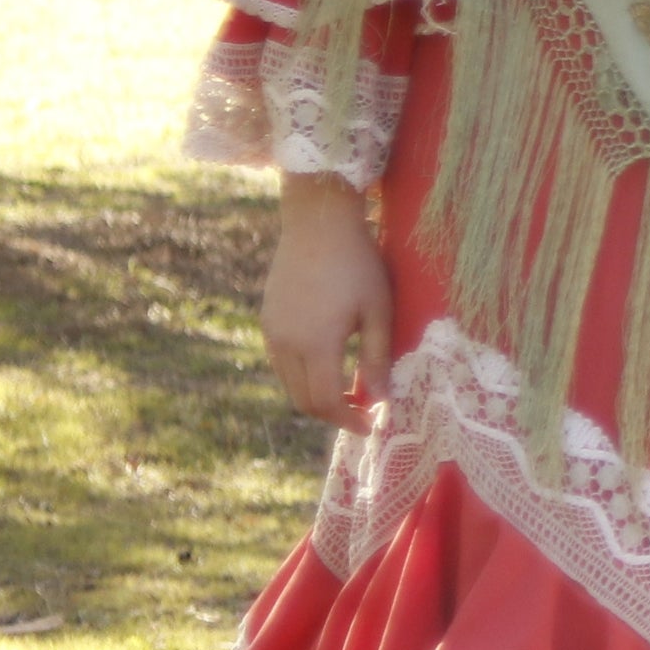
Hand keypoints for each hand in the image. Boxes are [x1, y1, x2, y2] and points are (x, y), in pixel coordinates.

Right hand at [263, 172, 395, 429]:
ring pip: (289, 383)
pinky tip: (329, 363)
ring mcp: (271, 332)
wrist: (318, 224)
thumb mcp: (378, 310)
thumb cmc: (358, 264)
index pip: (325, 402)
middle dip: (332, 413)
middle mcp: (285, 344)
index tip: (371, 426)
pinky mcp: (268, 320)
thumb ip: (378, 357)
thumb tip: (381, 399)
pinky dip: (304, 374)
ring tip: (349, 391)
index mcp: (315, 344)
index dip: (348, 420)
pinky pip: (282, 362)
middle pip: (303, 400)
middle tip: (362, 413)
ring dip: (316, 395)